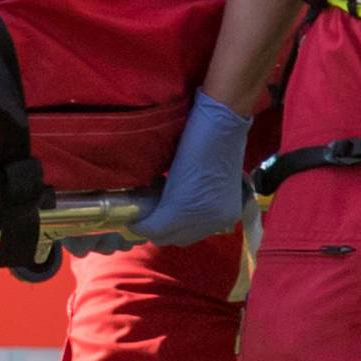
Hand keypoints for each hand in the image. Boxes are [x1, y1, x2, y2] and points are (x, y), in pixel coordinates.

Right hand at [113, 90, 250, 250]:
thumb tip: (171, 202)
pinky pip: (154, 227)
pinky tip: (133, 214)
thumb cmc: (215, 139)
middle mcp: (216, 223)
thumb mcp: (209, 177)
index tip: (156, 215)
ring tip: (144, 207)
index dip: (171, 227)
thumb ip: (197, 196)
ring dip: (151, 224)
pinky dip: (141, 222)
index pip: (192, 235)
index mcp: (226, 215)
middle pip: (178, 239)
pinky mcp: (180, 210)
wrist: (220, 121)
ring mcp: (199, 219)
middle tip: (147, 210)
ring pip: (165, 236)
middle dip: (160, 228)